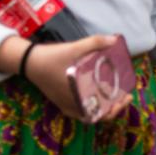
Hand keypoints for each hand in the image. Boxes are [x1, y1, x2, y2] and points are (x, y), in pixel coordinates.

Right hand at [11, 34, 133, 120]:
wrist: (29, 61)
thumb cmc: (52, 57)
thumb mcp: (74, 47)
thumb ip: (95, 43)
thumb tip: (115, 40)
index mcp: (79, 97)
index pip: (104, 112)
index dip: (117, 108)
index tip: (126, 98)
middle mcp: (73, 106)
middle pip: (99, 114)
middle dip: (114, 108)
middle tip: (123, 97)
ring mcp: (66, 106)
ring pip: (89, 114)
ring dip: (103, 108)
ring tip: (112, 97)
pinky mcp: (60, 103)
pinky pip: (78, 111)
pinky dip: (89, 109)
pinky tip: (95, 99)